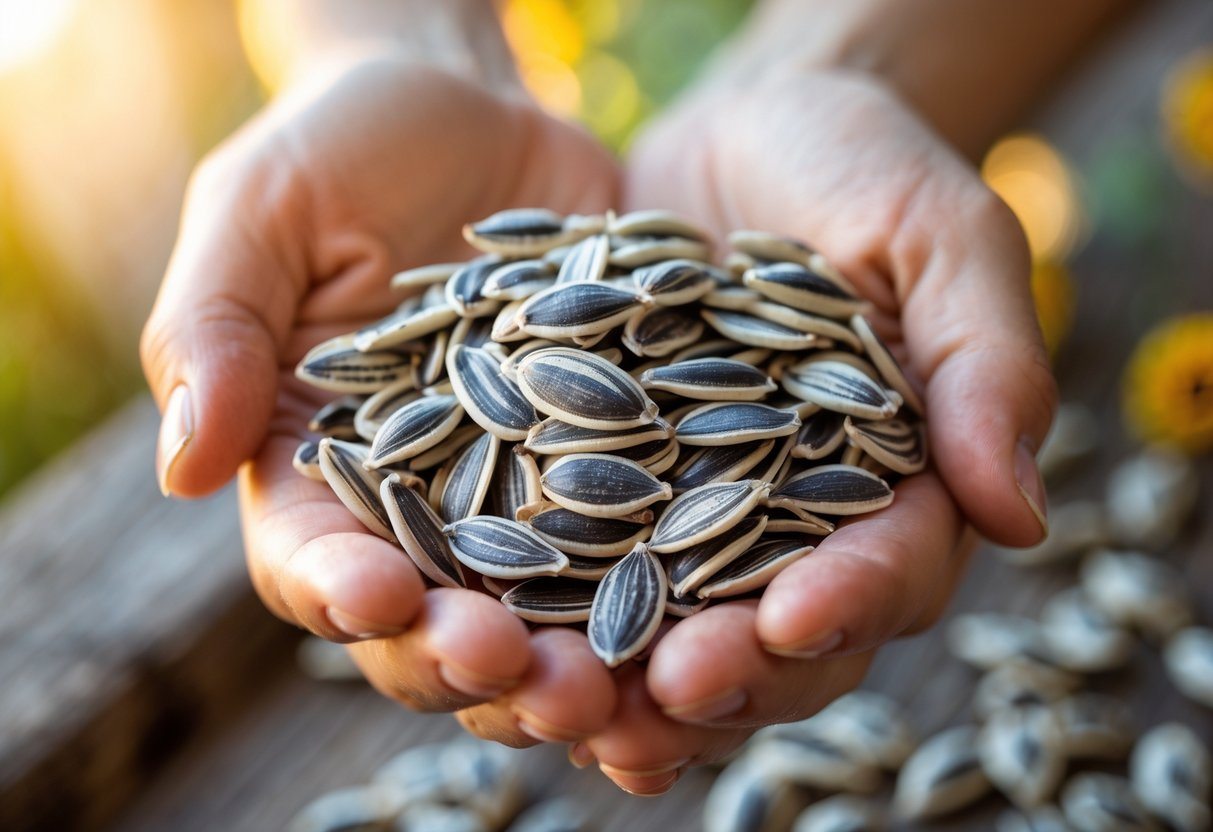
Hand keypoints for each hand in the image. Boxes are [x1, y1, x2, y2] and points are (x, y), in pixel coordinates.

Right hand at [141, 56, 620, 744]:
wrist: (480, 114)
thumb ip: (213, 332)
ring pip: (542, 616)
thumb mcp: (263, 212)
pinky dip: (666, 593)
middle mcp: (422, 507)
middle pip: (432, 623)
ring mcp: (527, 496)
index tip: (379, 595)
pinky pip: (645, 541)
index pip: (311, 561)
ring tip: (611, 686)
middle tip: (522, 674)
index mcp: (315, 468)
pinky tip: (698, 620)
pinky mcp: (618, 464)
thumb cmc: (346, 150)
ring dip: (571, 666)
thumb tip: (183, 470)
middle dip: (469, 661)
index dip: (339, 592)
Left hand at [589, 70, 1055, 785]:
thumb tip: (1022, 516)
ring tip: (580, 713)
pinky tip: (515, 655)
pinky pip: (587, 566)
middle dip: (736, 671)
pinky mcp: (612, 484)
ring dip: (636, 683)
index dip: (848, 600)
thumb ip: (983, 362)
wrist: (742, 131)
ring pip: (684, 628)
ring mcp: (701, 513)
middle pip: (784, 633)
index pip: (893, 565)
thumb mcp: (939, 235)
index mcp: (904, 481)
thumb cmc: (859, 167)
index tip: (792, 618)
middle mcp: (803, 521)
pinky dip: (561, 619)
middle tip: (671, 691)